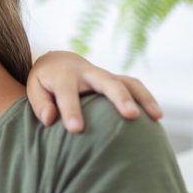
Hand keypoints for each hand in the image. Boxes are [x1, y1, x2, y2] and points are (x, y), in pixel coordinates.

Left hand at [27, 51, 161, 132]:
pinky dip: (147, 98)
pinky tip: (156, 117)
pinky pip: (134, 86)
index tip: (76, 130)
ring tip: (156, 117)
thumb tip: (50, 119)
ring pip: (127, 82)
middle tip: (130, 116)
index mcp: (63, 76)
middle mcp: (87, 73)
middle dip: (119, 97)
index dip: (71, 111)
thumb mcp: (35, 89)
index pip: (67, 94)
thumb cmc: (45, 82)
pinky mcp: (116, 81)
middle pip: (107, 81)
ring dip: (143, 97)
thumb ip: (40, 104)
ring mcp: (105, 76)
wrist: (59, 62)